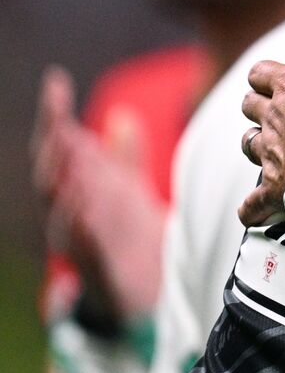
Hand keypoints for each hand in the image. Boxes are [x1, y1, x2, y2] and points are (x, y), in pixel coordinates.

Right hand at [33, 67, 164, 323]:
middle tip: (58, 115)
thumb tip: (120, 115)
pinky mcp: (100, 268)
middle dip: (51, 145)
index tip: (55, 82)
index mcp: (75, 190)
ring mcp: (79, 242)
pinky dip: (81, 227)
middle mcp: (68, 214)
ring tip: (68, 154)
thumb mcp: (129, 188)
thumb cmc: (129, 235)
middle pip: (50, 175)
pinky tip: (84, 207)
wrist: (148, 289)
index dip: (53, 115)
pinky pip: (86, 248)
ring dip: (62, 182)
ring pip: (59, 211)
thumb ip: (123, 156)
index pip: (58, 149)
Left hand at [238, 11, 284, 225]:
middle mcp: (271, 119)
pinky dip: (252, 206)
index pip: (260, 72)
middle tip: (282, 109)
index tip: (282, 78)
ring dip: (258, 143)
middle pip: (249, 106)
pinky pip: (252, 204)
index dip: (268, 74)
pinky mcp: (275, 189)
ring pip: (249, 144)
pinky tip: (255, 208)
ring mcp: (270, 156)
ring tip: (275, 146)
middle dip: (260, 105)